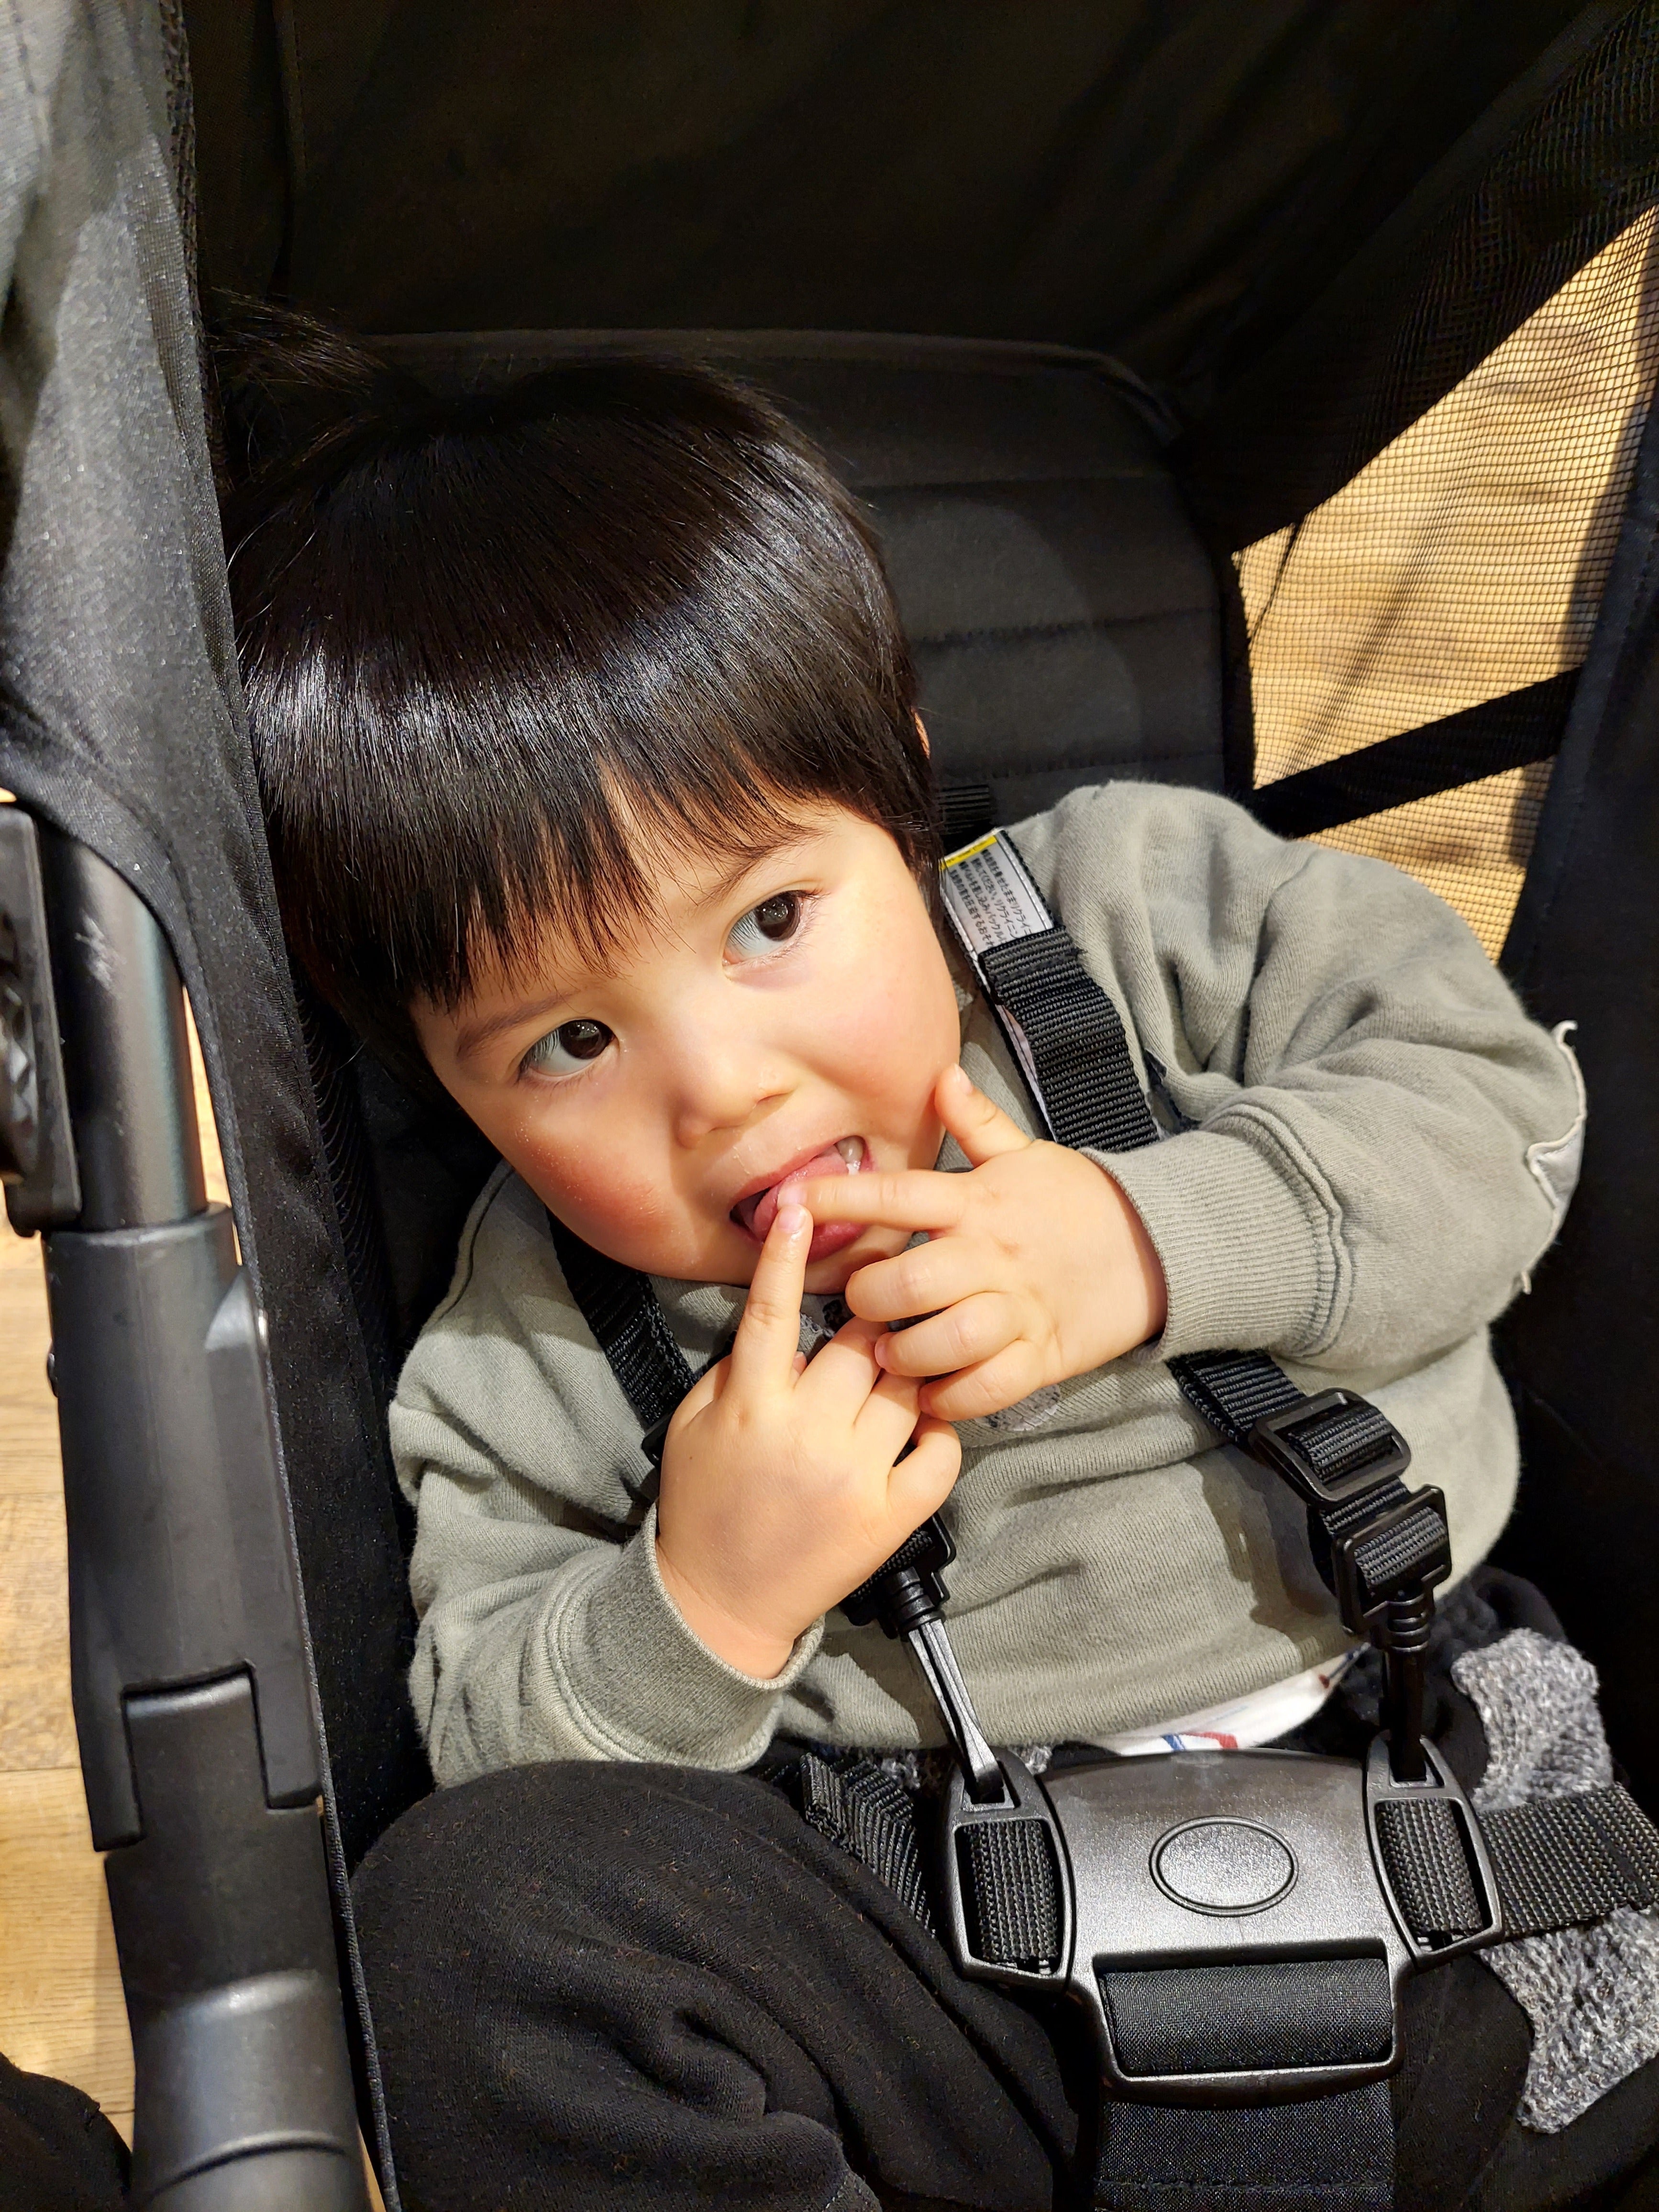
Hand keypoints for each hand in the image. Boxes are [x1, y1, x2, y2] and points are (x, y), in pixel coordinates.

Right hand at [655, 1201, 961, 1677]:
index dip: (783, 1256)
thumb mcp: (695, 1427)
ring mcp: (854, 1477)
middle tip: (879, 1315)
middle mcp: (806, 1435)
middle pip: (860, 1342)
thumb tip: (783, 1326)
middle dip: (873, 1320)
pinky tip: (924, 1426)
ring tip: (902, 1371)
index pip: (770, 1313)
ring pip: (909, 1388)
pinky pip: (941, 1454)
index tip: (797, 1209)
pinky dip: (942, 1432)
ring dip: (910, 1370)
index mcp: (751, 1407)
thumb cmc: (704, 1507)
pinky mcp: (890, 1518)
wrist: (721, 1603)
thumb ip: (736, 1371)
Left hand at [794, 1065, 1167, 1421]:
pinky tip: (931, 1390)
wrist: (1157, 1248)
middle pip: (907, 1281)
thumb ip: (976, 1124)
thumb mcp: (1027, 1155)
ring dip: (902, 1352)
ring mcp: (1018, 1308)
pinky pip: (986, 1387)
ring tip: (888, 1352)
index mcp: (978, 1203)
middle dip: (866, 1297)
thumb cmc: (1077, 1201)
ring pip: (941, 1340)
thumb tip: (940, 1074)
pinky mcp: (1042, 1356)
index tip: (789, 1201)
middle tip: (858, 1303)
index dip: (840, 1197)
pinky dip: (951, 1397)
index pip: (898, 1196)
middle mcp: (991, 1255)